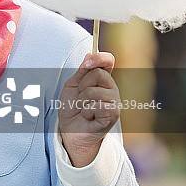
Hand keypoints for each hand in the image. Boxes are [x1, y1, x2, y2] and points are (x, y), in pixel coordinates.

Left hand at [58, 51, 120, 166]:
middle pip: (98, 73)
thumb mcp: (72, 85)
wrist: (70, 131)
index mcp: (102, 78)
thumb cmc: (71, 108)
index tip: (87, 62)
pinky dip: (87, 111)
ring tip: (84, 109)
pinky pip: (97, 105)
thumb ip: (82, 71)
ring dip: (82, 101)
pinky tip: (89, 117)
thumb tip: (90, 53)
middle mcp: (111, 88)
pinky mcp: (114, 114)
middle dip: (82, 85)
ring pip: (94, 91)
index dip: (100, 57)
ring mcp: (114, 101)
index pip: (108, 60)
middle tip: (80, 97)